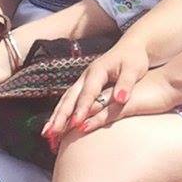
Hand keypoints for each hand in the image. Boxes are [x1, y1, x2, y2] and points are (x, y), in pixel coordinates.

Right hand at [56, 70, 179, 140]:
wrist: (131, 47)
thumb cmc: (134, 59)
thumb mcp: (134, 69)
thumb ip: (126, 84)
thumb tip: (121, 100)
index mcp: (98, 71)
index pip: (88, 92)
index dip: (82, 108)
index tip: (76, 124)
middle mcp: (86, 76)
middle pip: (71, 97)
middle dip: (60, 115)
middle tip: (51, 133)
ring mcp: (83, 81)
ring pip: (66, 99)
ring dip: (56, 116)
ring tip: (47, 134)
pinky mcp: (83, 87)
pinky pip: (69, 101)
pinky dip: (61, 114)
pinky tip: (55, 127)